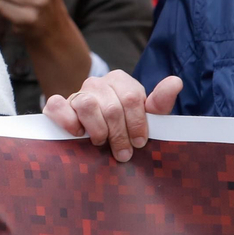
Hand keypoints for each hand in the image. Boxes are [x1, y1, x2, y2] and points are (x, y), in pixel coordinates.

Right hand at [43, 71, 182, 161]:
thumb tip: (176, 82)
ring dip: (97, 130)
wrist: (97, 133)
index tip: (140, 142)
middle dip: (119, 135)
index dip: (137, 123)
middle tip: (123, 153)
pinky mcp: (57, 104)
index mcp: (121, 81)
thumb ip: (159, 102)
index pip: (132, 97)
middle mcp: (98, 83)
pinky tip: (78, 133)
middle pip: (111, 107)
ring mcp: (77, 92)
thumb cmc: (125, 125)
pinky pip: (58, 106)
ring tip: (101, 142)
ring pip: (87, 105)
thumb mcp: (146, 116)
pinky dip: (68, 121)